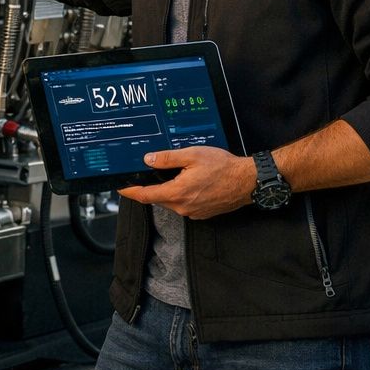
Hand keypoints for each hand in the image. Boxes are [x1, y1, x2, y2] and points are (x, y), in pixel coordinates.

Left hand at [117, 146, 257, 219]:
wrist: (248, 181)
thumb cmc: (223, 167)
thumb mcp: (192, 155)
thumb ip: (168, 158)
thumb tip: (148, 160)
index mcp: (177, 193)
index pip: (146, 196)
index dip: (130, 192)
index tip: (121, 188)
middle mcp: (183, 207)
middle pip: (158, 198)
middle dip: (151, 187)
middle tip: (149, 173)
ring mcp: (193, 212)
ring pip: (171, 202)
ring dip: (168, 190)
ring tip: (175, 175)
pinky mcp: (202, 213)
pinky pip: (184, 205)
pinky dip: (181, 195)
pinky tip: (189, 183)